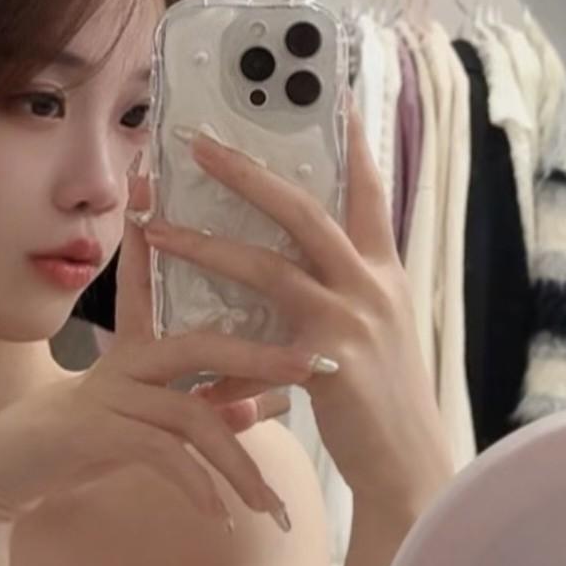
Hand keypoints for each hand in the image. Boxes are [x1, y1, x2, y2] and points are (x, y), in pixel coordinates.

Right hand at [0, 327, 324, 532]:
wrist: (0, 473)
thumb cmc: (77, 444)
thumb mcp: (148, 425)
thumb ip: (205, 409)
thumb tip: (267, 400)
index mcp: (137, 352)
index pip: (187, 312)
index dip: (230, 298)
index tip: (281, 297)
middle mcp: (125, 361)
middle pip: (203, 346)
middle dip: (262, 357)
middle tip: (315, 370)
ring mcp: (108, 394)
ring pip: (191, 416)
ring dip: (239, 465)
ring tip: (271, 507)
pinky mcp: (95, 431)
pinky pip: (162, 455)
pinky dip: (197, 487)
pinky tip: (220, 517)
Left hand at [139, 102, 454, 527]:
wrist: (410, 465)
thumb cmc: (381, 402)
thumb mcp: (372, 332)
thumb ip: (338, 295)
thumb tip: (288, 265)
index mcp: (384, 271)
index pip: (370, 194)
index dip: (355, 146)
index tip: (335, 100)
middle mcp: (371, 284)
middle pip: (305, 209)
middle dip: (247, 173)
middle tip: (198, 143)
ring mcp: (351, 319)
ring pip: (268, 265)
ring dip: (204, 243)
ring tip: (155, 225)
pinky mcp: (328, 360)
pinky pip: (255, 342)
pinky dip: (215, 350)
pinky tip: (175, 350)